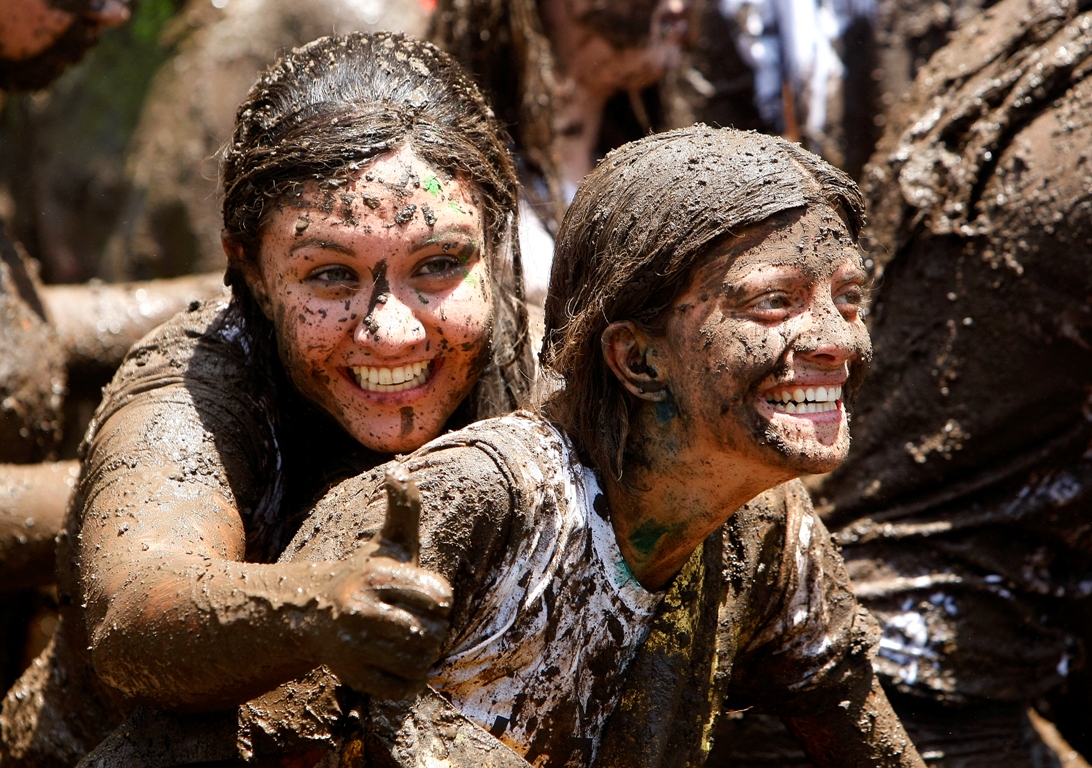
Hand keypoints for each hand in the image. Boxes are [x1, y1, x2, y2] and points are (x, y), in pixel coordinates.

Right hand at [314, 466, 452, 699]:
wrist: (312, 612)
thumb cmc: (365, 576)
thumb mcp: (387, 543)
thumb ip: (403, 509)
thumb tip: (400, 469)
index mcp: (378, 575)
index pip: (441, 598)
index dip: (439, 602)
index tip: (423, 598)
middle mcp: (361, 609)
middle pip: (432, 635)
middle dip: (433, 633)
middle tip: (418, 626)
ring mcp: (353, 645)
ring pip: (418, 663)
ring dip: (423, 659)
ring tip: (409, 645)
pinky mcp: (351, 676)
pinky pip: (402, 689)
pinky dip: (408, 683)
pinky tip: (399, 667)